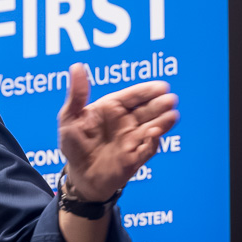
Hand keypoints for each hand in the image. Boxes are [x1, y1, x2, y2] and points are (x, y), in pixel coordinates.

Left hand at [58, 63, 178, 201]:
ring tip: (172, 114)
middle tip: (170, 99)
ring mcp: (132, 139)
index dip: (147, 91)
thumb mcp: (69, 117)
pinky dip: (153, 141)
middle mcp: (126, 122)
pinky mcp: (135, 158)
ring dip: (163, 121)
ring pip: (152, 127)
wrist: (78, 175)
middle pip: (147, 110)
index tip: (161, 86)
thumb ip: (77, 94)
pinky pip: (148, 149)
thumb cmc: (73, 144)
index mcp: (112, 108)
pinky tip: (155, 134)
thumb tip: (76, 66)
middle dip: (159, 104)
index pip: (132, 96)